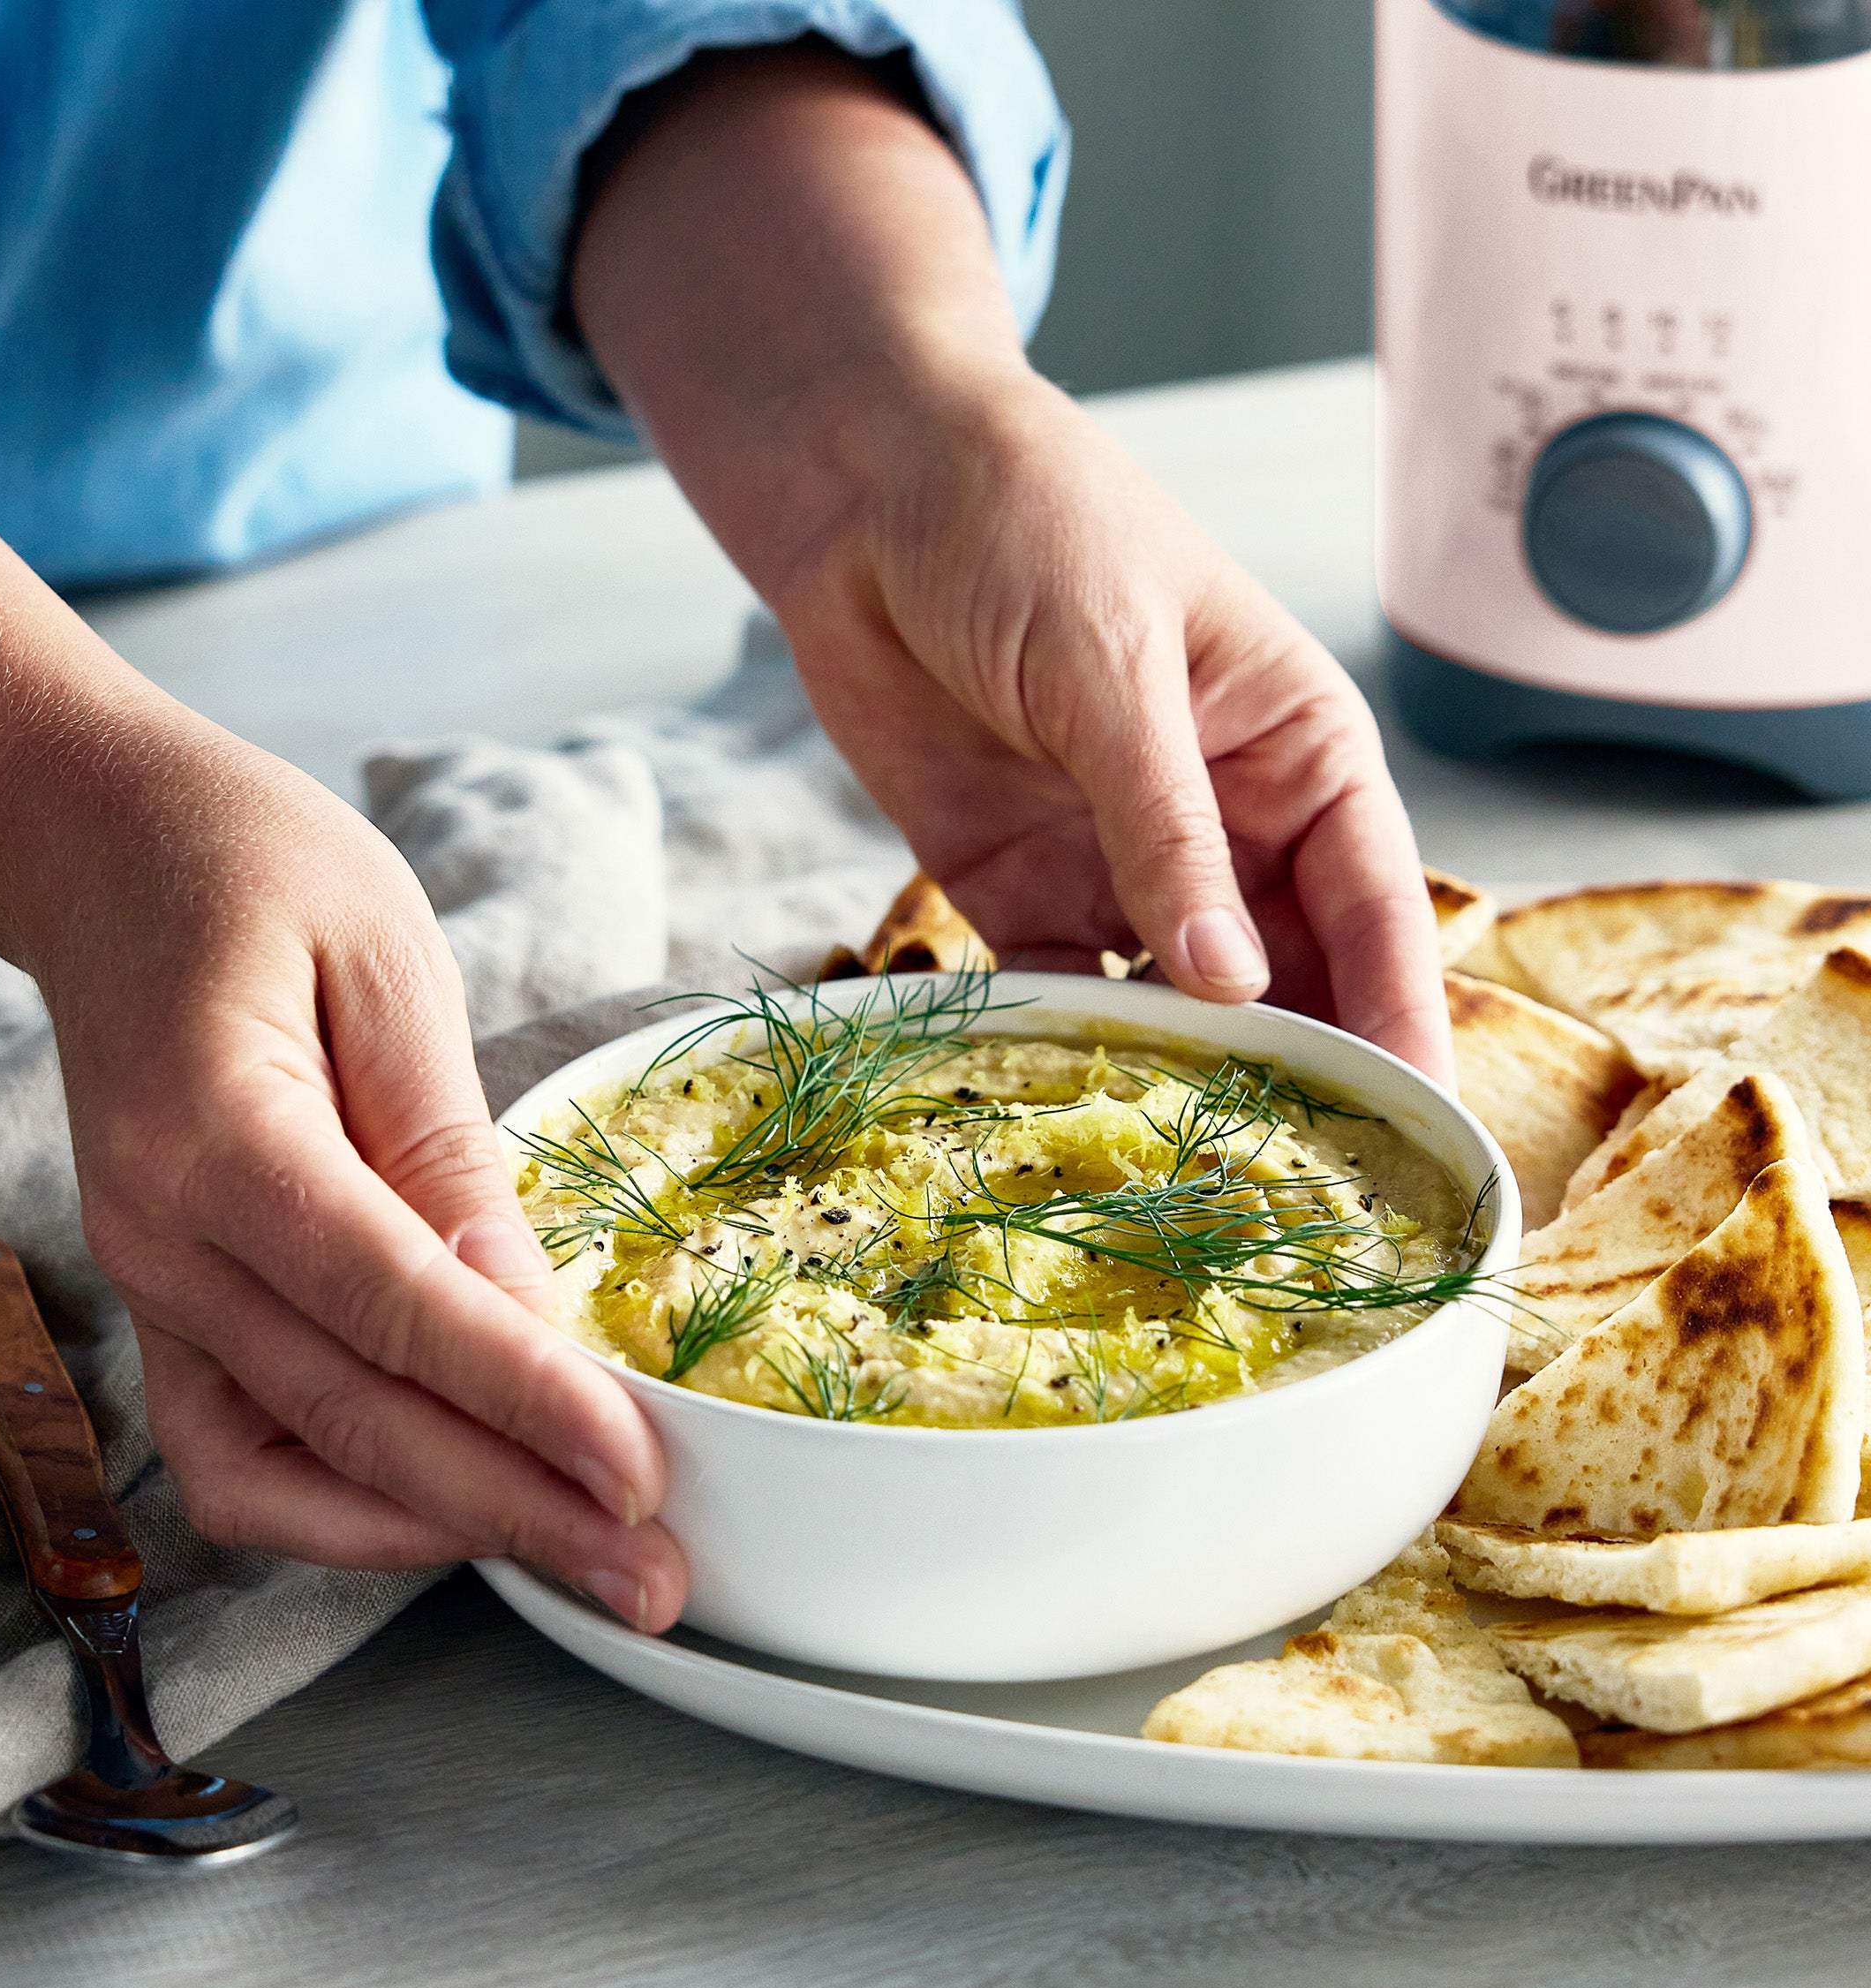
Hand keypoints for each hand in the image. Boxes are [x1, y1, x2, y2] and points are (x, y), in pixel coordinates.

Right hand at [32, 731, 686, 1624]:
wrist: (105, 849)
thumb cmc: (256, 871)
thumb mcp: (390, 967)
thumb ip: (446, 1151)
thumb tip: (526, 1314)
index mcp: (215, 1137)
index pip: (393, 1308)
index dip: (523, 1403)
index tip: (641, 1475)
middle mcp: (158, 1242)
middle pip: (349, 1422)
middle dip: (513, 1513)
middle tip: (656, 1580)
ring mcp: (146, 1288)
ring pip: (283, 1474)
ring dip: (434, 1530)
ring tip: (580, 1557)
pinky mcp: (166, 1305)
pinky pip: (237, 1454)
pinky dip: (340, 1505)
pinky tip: (455, 1505)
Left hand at [572, 42, 1449, 1082]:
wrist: (864, 496)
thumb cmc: (1025, 526)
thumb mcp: (1112, 670)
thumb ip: (1165, 828)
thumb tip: (1230, 979)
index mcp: (1295, 750)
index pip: (1374, 903)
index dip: (1401, 1013)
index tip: (1423, 1119)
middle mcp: (1224, 822)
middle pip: (1286, 974)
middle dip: (1301, 1072)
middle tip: (1306, 1190)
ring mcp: (1121, 863)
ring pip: (1178, 1001)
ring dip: (1184, 1075)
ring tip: (1193, 1177)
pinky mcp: (1019, 889)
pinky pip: (1063, 990)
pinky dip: (1070, 1046)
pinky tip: (1075, 1110)